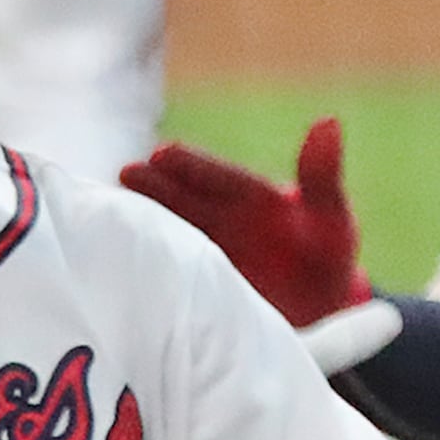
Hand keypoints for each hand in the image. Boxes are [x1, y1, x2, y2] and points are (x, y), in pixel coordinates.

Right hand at [118, 117, 369, 327]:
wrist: (318, 318)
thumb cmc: (326, 260)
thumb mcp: (332, 220)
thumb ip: (323, 176)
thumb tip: (328, 120)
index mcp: (248, 198)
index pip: (216, 177)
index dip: (191, 166)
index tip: (163, 153)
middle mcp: (217, 222)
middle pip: (182, 200)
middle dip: (154, 188)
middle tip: (126, 174)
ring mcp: (203, 255)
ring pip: (169, 233)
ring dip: (142, 222)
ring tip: (108, 212)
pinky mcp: (195, 288)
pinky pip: (169, 273)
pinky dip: (146, 264)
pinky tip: (118, 261)